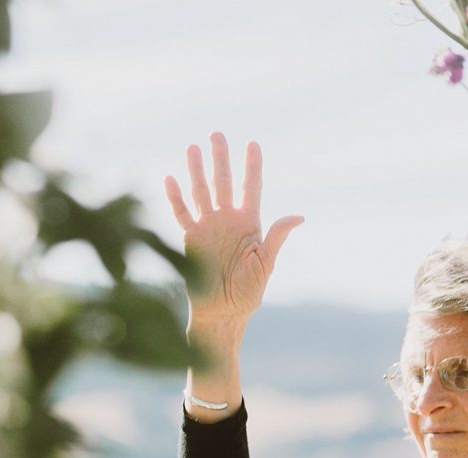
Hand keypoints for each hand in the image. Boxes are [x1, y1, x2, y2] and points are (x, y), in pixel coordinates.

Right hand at [162, 133, 301, 331]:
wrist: (221, 312)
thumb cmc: (247, 292)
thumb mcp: (265, 263)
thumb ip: (276, 237)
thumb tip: (297, 216)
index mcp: (249, 223)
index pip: (250, 187)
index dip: (252, 166)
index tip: (252, 144)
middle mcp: (227, 220)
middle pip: (223, 182)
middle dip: (220, 158)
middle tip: (216, 134)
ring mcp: (208, 228)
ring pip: (201, 192)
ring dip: (197, 170)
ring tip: (193, 147)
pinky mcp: (190, 240)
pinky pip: (181, 214)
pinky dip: (175, 197)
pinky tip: (170, 179)